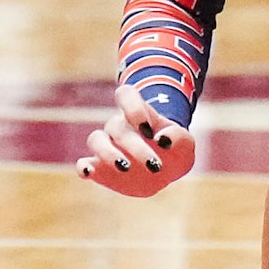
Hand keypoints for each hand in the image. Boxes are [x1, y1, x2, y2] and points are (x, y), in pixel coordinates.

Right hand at [77, 83, 191, 195]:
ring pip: (95, 139)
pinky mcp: (100, 167)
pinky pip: (83, 162)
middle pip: (116, 126)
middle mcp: (119, 125)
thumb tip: (163, 141)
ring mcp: (108, 146)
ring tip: (124, 167)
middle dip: (135, 147)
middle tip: (155, 165)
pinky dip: (84, 166)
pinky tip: (88, 172)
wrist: (166, 167)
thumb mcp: (185, 143)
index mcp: (139, 112)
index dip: (133, 109)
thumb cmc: (174, 148)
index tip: (149, 130)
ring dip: (107, 153)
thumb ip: (178, 137)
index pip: (126, 95)